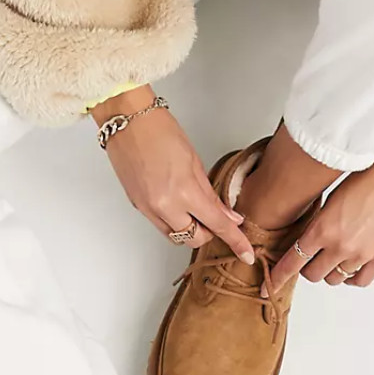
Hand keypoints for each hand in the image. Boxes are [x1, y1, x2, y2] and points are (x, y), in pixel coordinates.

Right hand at [92, 86, 254, 262]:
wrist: (127, 121)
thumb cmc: (160, 132)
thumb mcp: (194, 162)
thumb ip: (211, 194)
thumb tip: (227, 216)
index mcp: (183, 192)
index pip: (217, 225)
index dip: (235, 241)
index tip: (246, 253)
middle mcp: (164, 207)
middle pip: (195, 239)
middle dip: (208, 232)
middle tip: (215, 217)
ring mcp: (148, 209)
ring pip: (177, 237)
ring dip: (190, 229)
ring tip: (193, 209)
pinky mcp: (138, 208)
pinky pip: (161, 226)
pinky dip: (174, 220)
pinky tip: (176, 203)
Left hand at [267, 127, 373, 292]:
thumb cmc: (369, 177)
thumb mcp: (331, 199)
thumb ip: (318, 224)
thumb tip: (308, 242)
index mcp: (322, 229)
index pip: (292, 261)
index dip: (279, 276)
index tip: (269, 285)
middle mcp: (339, 246)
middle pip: (312, 275)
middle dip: (309, 267)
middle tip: (313, 257)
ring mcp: (362, 255)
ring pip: (334, 279)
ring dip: (330, 271)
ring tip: (335, 256)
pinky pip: (359, 281)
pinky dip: (351, 277)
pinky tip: (351, 266)